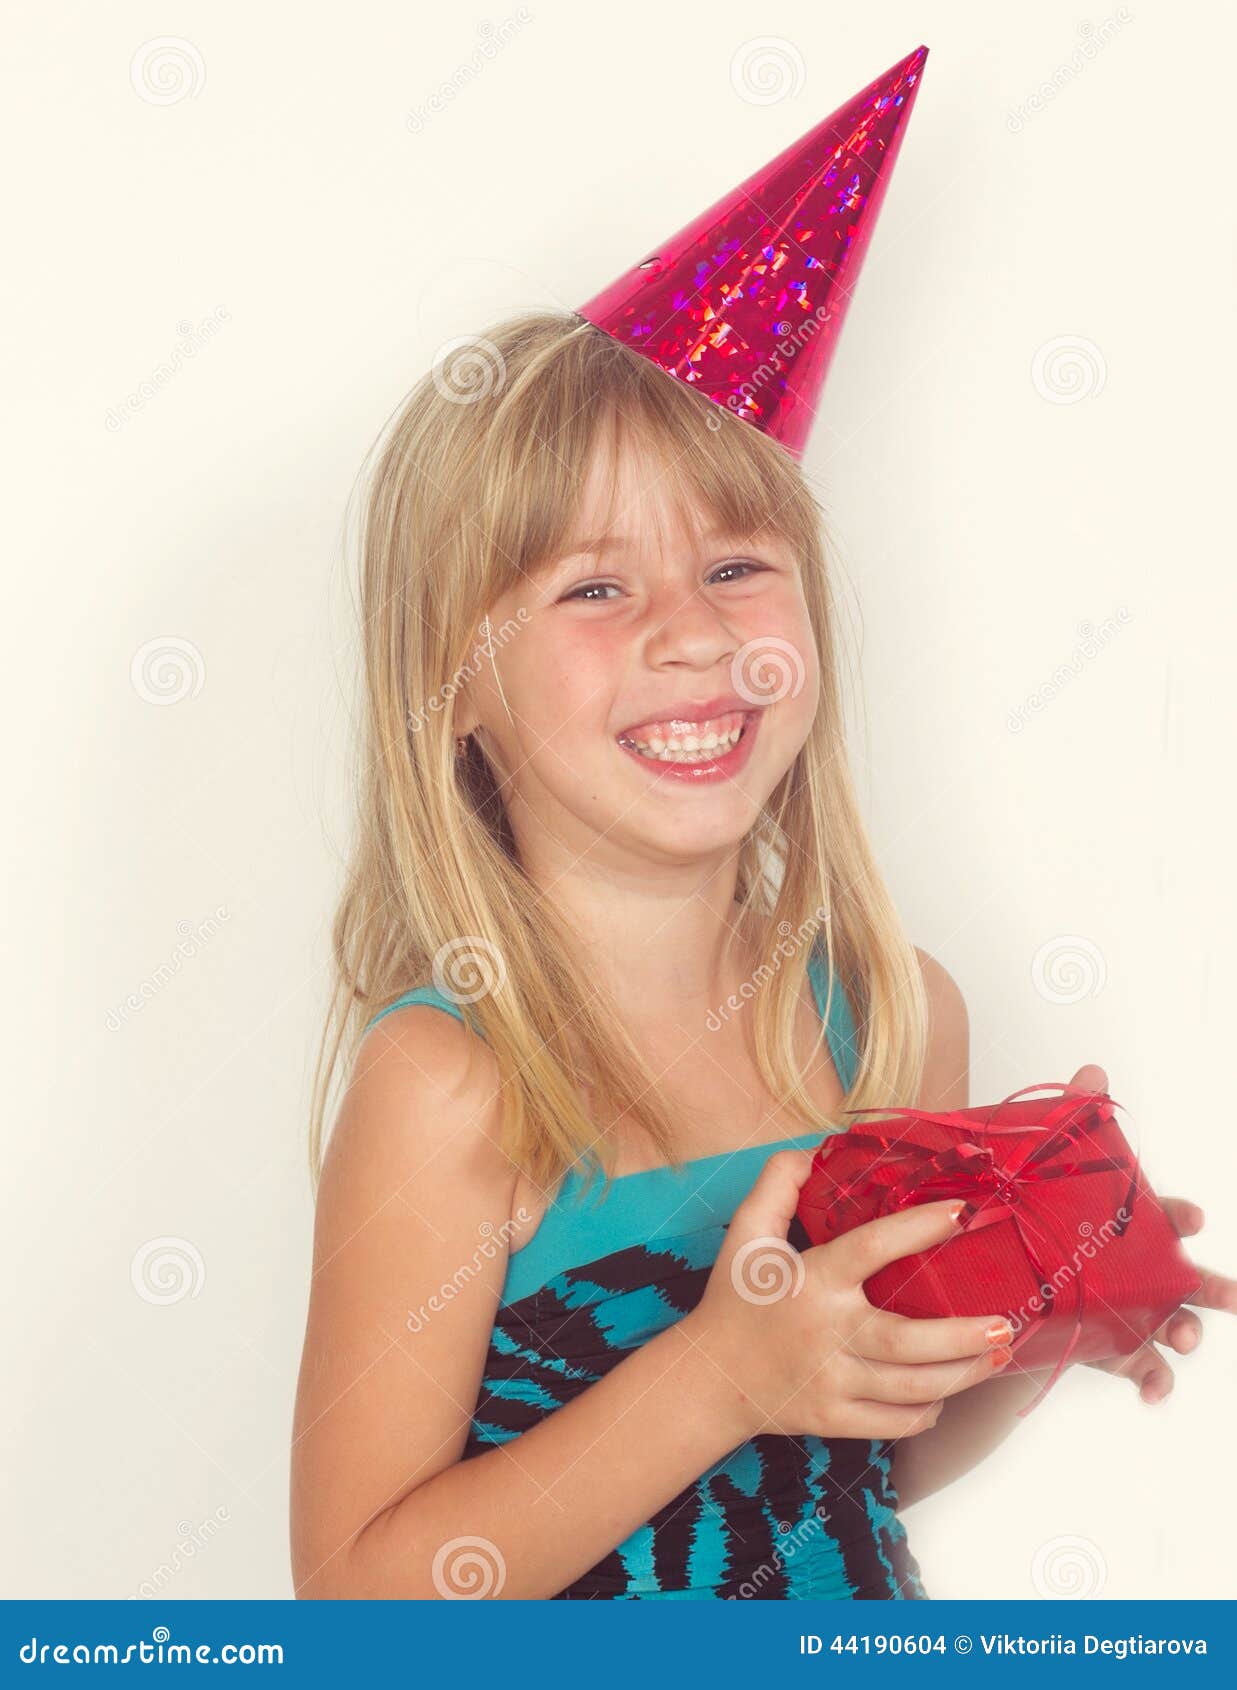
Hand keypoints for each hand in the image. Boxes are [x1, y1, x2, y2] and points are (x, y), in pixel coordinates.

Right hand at [682, 1147, 1015, 1443]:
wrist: (708, 1378)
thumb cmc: (736, 1300)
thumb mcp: (746, 1233)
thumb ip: (777, 1184)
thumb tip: (817, 1150)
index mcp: (811, 1281)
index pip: (871, 1248)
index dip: (918, 1228)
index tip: (960, 1214)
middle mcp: (826, 1333)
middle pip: (907, 1342)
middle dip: (964, 1337)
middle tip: (1007, 1324)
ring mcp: (832, 1382)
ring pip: (911, 1386)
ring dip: (962, 1375)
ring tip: (996, 1355)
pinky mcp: (834, 1419)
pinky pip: (895, 1422)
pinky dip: (927, 1411)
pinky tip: (945, 1392)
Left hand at [1067, 1063, 1236, 1402]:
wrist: (1012, 1276)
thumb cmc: (1049, 1219)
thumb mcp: (1054, 1168)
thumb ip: (1076, 1119)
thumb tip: (1092, 1073)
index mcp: (1136, 1226)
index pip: (1169, 1215)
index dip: (1182, 1215)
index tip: (1192, 1217)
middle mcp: (1145, 1272)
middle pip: (1192, 1280)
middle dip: (1212, 1289)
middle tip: (1228, 1297)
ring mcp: (1134, 1312)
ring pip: (1175, 1326)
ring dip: (1187, 1334)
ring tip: (1183, 1340)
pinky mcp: (1114, 1347)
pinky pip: (1142, 1368)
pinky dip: (1154, 1380)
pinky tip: (1152, 1390)